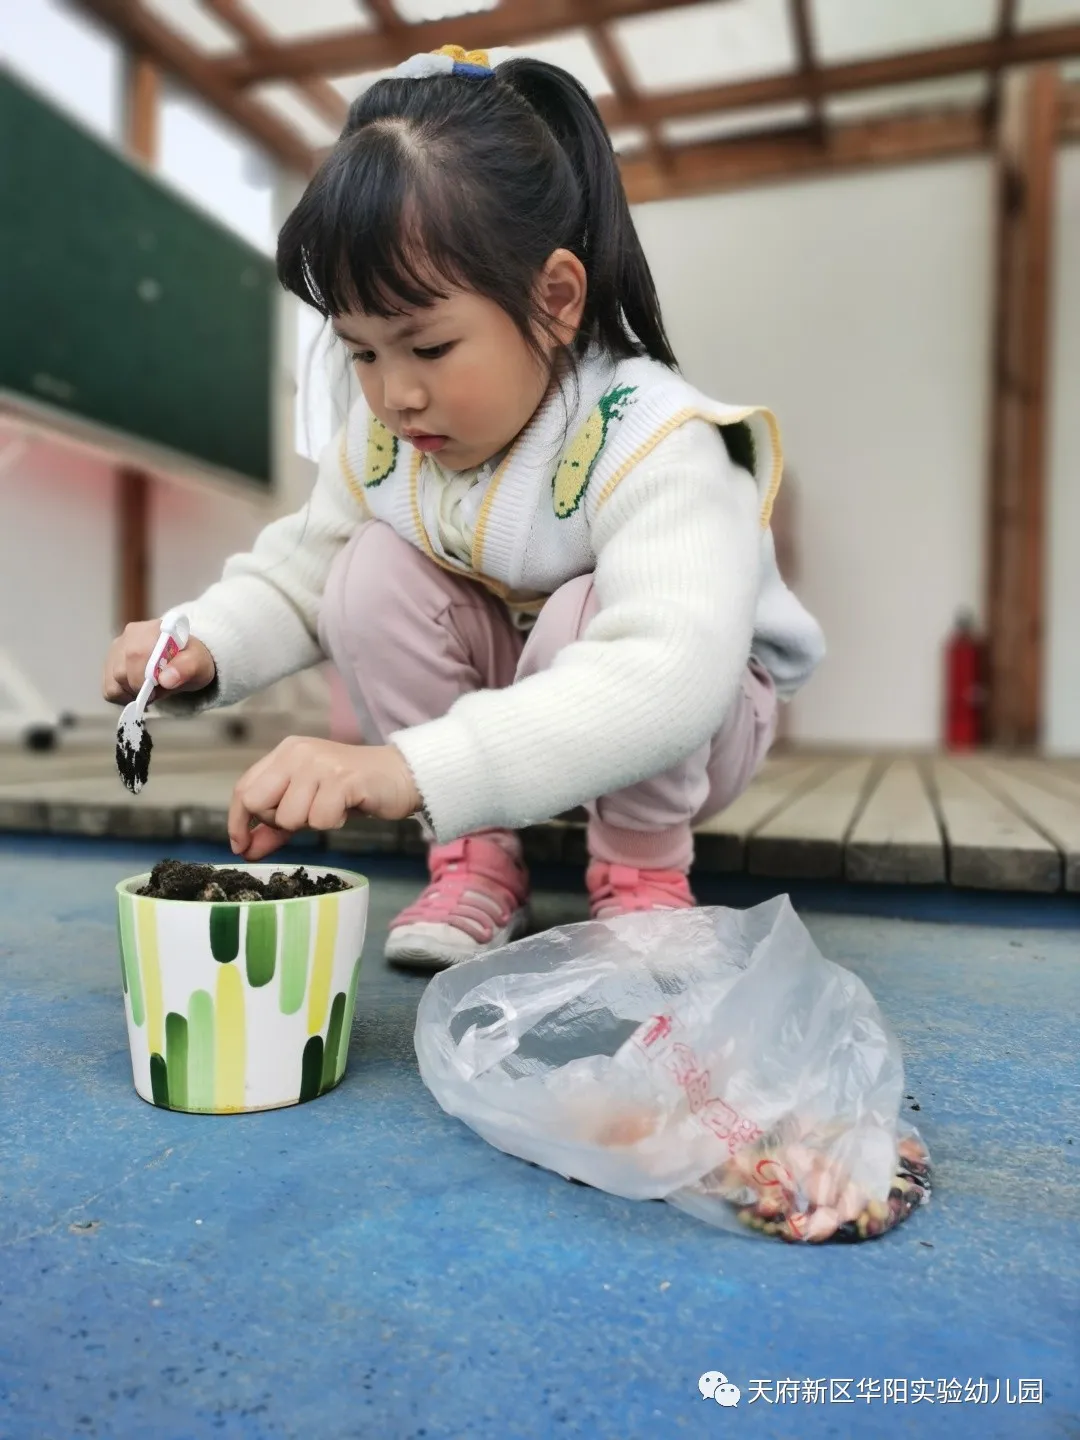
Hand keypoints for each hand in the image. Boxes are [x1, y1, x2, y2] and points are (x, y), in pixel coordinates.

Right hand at [103, 619, 215, 703]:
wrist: (187, 659)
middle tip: (157, 691)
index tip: (158, 688)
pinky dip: (123, 696)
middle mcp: (131, 634)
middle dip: (139, 689)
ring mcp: (117, 647)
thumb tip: (166, 679)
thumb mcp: (199, 665)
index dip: (143, 679)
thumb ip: (187, 668)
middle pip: (121, 671)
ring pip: (113, 681)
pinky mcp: (110, 661)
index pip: (136, 656)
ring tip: (150, 689)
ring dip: (132, 693)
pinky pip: (108, 688)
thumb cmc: (192, 661)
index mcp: (154, 630)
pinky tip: (138, 690)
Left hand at [228, 738, 422, 859]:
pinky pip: (320, 820)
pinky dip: (333, 823)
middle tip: (305, 818)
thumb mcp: (307, 804)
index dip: (238, 822)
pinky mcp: (342, 779)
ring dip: (310, 824)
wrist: (401, 775)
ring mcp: (320, 764)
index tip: (242, 846)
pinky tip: (345, 809)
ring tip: (331, 809)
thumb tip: (245, 849)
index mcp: (285, 753)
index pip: (244, 789)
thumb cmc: (352, 790)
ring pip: (289, 816)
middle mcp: (298, 753)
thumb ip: (274, 826)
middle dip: (277, 822)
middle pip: (257, 802)